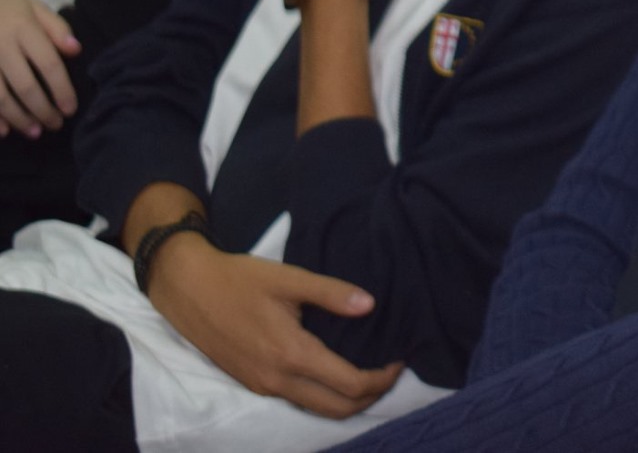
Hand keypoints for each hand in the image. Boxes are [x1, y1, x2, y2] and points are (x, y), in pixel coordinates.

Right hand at [0, 0, 78, 135]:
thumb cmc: (8, 7)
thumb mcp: (35, 7)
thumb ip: (57, 27)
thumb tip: (75, 49)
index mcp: (23, 29)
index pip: (48, 63)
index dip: (61, 89)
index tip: (70, 109)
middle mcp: (1, 46)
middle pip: (24, 85)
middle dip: (42, 109)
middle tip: (55, 125)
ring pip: (0, 96)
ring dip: (18, 118)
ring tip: (34, 132)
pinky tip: (4, 131)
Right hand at [147, 232, 403, 417]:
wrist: (186, 288)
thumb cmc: (239, 279)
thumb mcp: (288, 278)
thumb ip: (331, 293)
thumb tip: (371, 305)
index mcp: (290, 355)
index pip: (350, 384)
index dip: (381, 378)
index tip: (400, 359)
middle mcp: (276, 380)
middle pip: (337, 409)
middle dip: (371, 396)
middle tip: (391, 372)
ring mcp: (262, 386)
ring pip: (316, 408)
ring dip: (348, 400)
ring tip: (369, 372)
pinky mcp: (252, 383)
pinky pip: (297, 400)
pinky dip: (324, 395)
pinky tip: (334, 371)